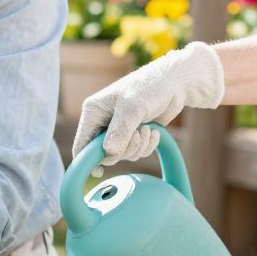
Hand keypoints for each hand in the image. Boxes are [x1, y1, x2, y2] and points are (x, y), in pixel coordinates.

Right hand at [73, 41, 224, 168]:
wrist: (174, 84)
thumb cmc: (150, 87)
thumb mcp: (133, 108)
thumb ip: (120, 131)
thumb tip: (108, 153)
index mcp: (93, 112)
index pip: (81, 143)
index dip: (87, 160)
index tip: (98, 171)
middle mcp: (102, 122)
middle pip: (103, 154)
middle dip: (123, 149)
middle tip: (137, 136)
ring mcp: (118, 129)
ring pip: (121, 155)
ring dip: (138, 147)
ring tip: (147, 129)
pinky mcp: (133, 134)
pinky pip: (135, 152)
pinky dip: (146, 146)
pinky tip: (154, 132)